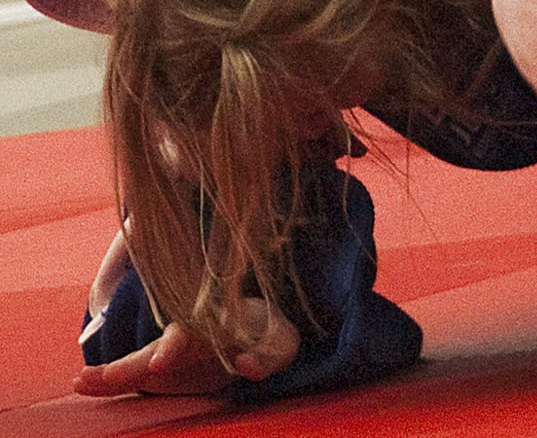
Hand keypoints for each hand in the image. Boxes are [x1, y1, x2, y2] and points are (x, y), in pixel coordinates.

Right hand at [74, 302, 299, 396]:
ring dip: (111, 372)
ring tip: (81, 382)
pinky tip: (83, 386)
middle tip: (101, 377)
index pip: (190, 332)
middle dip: (129, 363)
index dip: (173, 347)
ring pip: (138, 360)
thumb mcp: (280, 347)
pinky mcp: (160, 368)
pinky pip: (133, 374)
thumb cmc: (271, 337)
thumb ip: (267, 356)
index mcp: (214, 324)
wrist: (259, 333)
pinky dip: (109, 380)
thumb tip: (246, 366)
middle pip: (154, 347)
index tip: (158, 365)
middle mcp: (187, 334)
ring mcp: (170, 351)